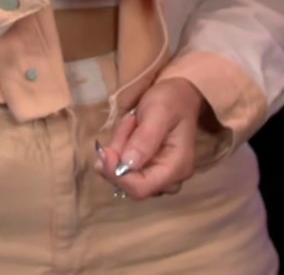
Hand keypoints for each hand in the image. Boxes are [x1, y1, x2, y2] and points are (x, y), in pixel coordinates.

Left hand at [96, 78, 210, 199]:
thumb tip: (126, 165)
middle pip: (130, 185)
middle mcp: (171, 179)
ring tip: (132, 122)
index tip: (104, 151)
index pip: (141, 188)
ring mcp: (159, 176)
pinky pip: (124, 168)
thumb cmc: (171, 100)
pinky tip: (129, 131)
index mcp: (177, 167)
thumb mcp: (158, 112)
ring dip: (118, 150)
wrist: (179, 94)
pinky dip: (120, 150)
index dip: (117, 175)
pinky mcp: (149, 170)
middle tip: (127, 124)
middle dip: (118, 157)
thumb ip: (144, 138)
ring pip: (124, 175)